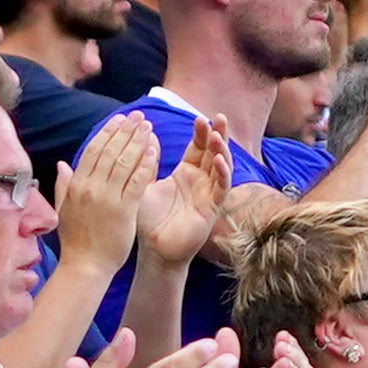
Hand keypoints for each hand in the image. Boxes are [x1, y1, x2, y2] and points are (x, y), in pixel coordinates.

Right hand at [47, 113, 155, 272]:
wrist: (84, 266)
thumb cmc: (75, 240)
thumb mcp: (63, 209)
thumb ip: (63, 185)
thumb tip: (62, 164)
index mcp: (76, 185)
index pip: (93, 150)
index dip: (107, 132)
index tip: (119, 119)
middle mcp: (90, 188)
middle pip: (110, 151)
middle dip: (126, 130)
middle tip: (138, 116)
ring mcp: (107, 198)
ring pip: (124, 161)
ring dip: (138, 141)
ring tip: (148, 127)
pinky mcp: (124, 210)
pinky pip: (137, 181)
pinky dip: (146, 164)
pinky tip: (154, 151)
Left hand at [134, 128, 236, 276]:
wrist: (153, 250)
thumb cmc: (148, 220)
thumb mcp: (144, 184)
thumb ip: (147, 161)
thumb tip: (147, 133)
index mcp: (186, 173)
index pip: (198, 147)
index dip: (201, 132)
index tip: (199, 117)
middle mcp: (201, 181)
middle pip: (214, 152)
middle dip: (218, 134)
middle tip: (219, 117)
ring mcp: (208, 193)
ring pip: (222, 166)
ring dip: (222, 150)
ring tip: (217, 135)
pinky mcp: (212, 208)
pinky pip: (222, 187)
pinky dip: (222, 173)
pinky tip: (218, 160)